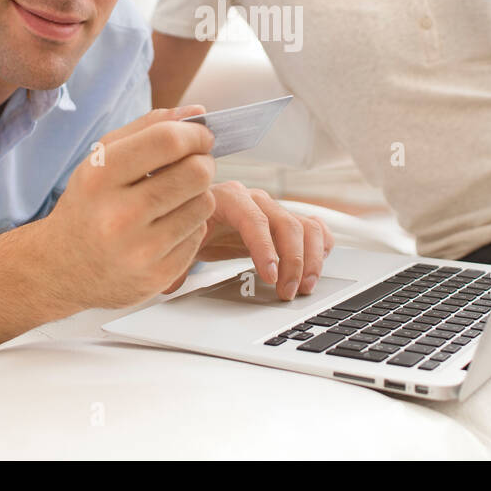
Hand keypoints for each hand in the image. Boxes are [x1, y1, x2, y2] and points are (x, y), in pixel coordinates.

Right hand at [37, 106, 216, 308]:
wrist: (60, 268)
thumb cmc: (89, 204)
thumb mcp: (103, 158)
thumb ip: (149, 128)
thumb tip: (200, 113)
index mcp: (99, 176)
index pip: (167, 141)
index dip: (195, 134)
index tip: (201, 136)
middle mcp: (118, 216)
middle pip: (195, 172)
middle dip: (203, 162)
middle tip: (193, 165)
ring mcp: (140, 251)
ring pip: (204, 203)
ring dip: (197, 195)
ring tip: (174, 199)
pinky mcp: (158, 276)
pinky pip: (199, 234)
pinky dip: (190, 225)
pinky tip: (167, 227)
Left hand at [162, 181, 333, 300]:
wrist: (193, 213)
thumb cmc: (188, 226)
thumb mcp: (178, 241)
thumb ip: (174, 261)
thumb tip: (170, 283)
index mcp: (226, 198)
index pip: (253, 219)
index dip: (265, 249)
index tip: (270, 277)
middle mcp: (254, 198)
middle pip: (286, 223)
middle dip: (292, 261)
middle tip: (288, 292)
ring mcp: (272, 208)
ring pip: (304, 225)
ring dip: (310, 258)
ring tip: (304, 286)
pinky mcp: (284, 220)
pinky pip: (312, 226)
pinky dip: (320, 244)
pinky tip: (318, 264)